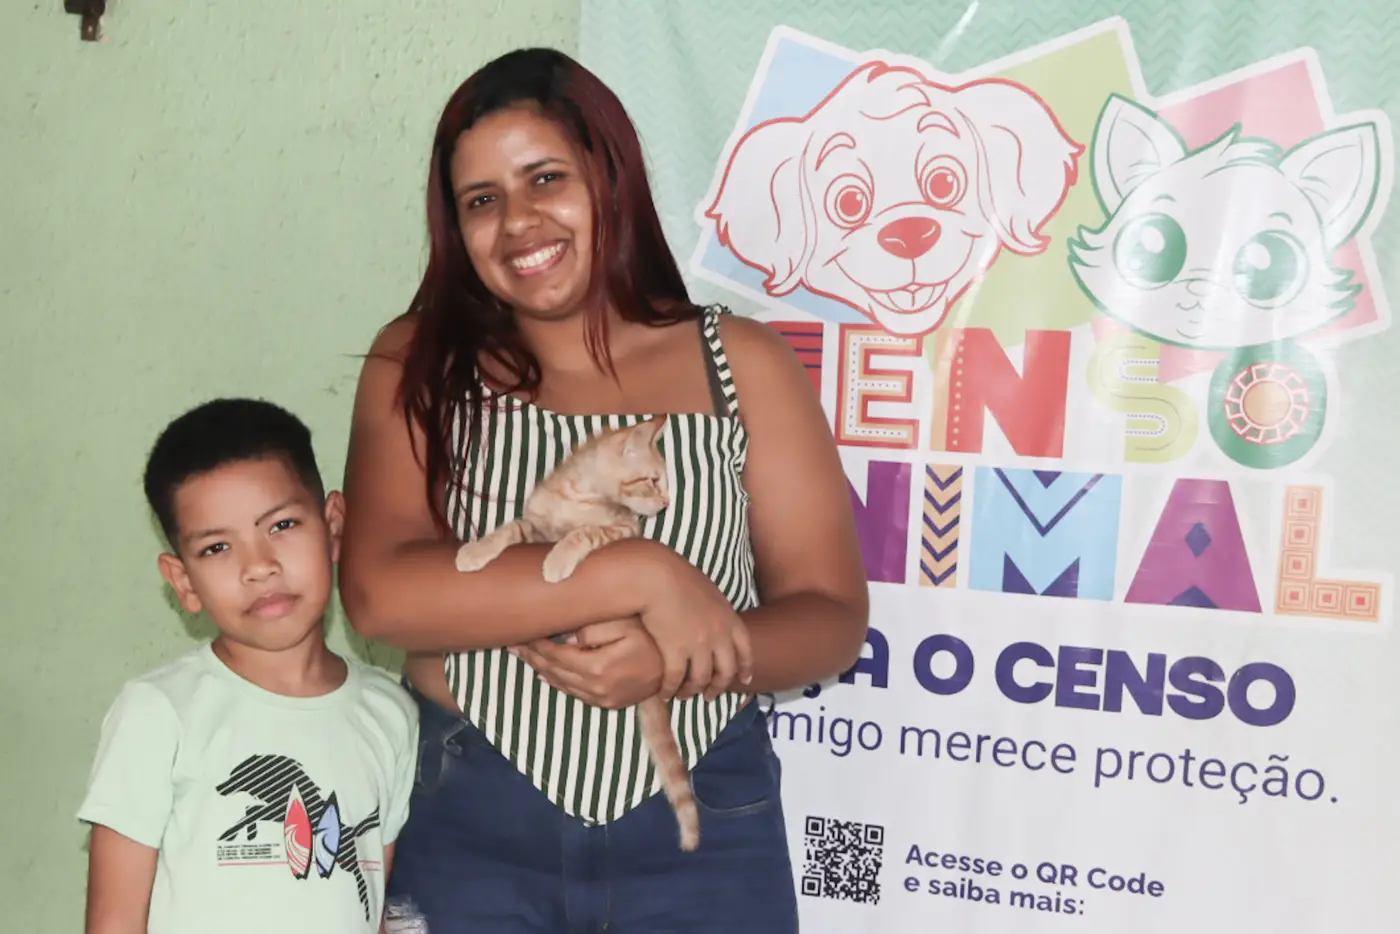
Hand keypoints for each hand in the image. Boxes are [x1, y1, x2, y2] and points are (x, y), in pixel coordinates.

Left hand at [512, 617, 662, 709]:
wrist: (679, 658)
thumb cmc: (651, 633)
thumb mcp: (622, 622)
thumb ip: (591, 628)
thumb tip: (567, 638)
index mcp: (597, 668)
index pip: (555, 657)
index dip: (535, 646)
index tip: (519, 635)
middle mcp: (598, 688)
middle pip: (554, 673)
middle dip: (532, 658)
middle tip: (513, 645)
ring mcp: (606, 699)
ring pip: (563, 686)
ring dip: (542, 671)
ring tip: (525, 657)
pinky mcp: (612, 703)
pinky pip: (577, 694)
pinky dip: (560, 684)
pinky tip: (548, 675)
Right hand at [636, 549, 753, 700]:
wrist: (657, 578)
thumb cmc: (678, 578)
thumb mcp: (708, 593)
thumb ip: (716, 611)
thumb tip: (713, 618)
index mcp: (729, 620)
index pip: (745, 650)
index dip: (746, 667)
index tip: (744, 680)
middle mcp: (719, 636)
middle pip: (725, 672)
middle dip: (718, 687)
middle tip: (710, 696)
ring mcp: (698, 646)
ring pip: (700, 680)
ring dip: (692, 691)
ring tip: (683, 695)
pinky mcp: (675, 652)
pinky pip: (675, 679)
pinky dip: (670, 689)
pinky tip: (664, 693)